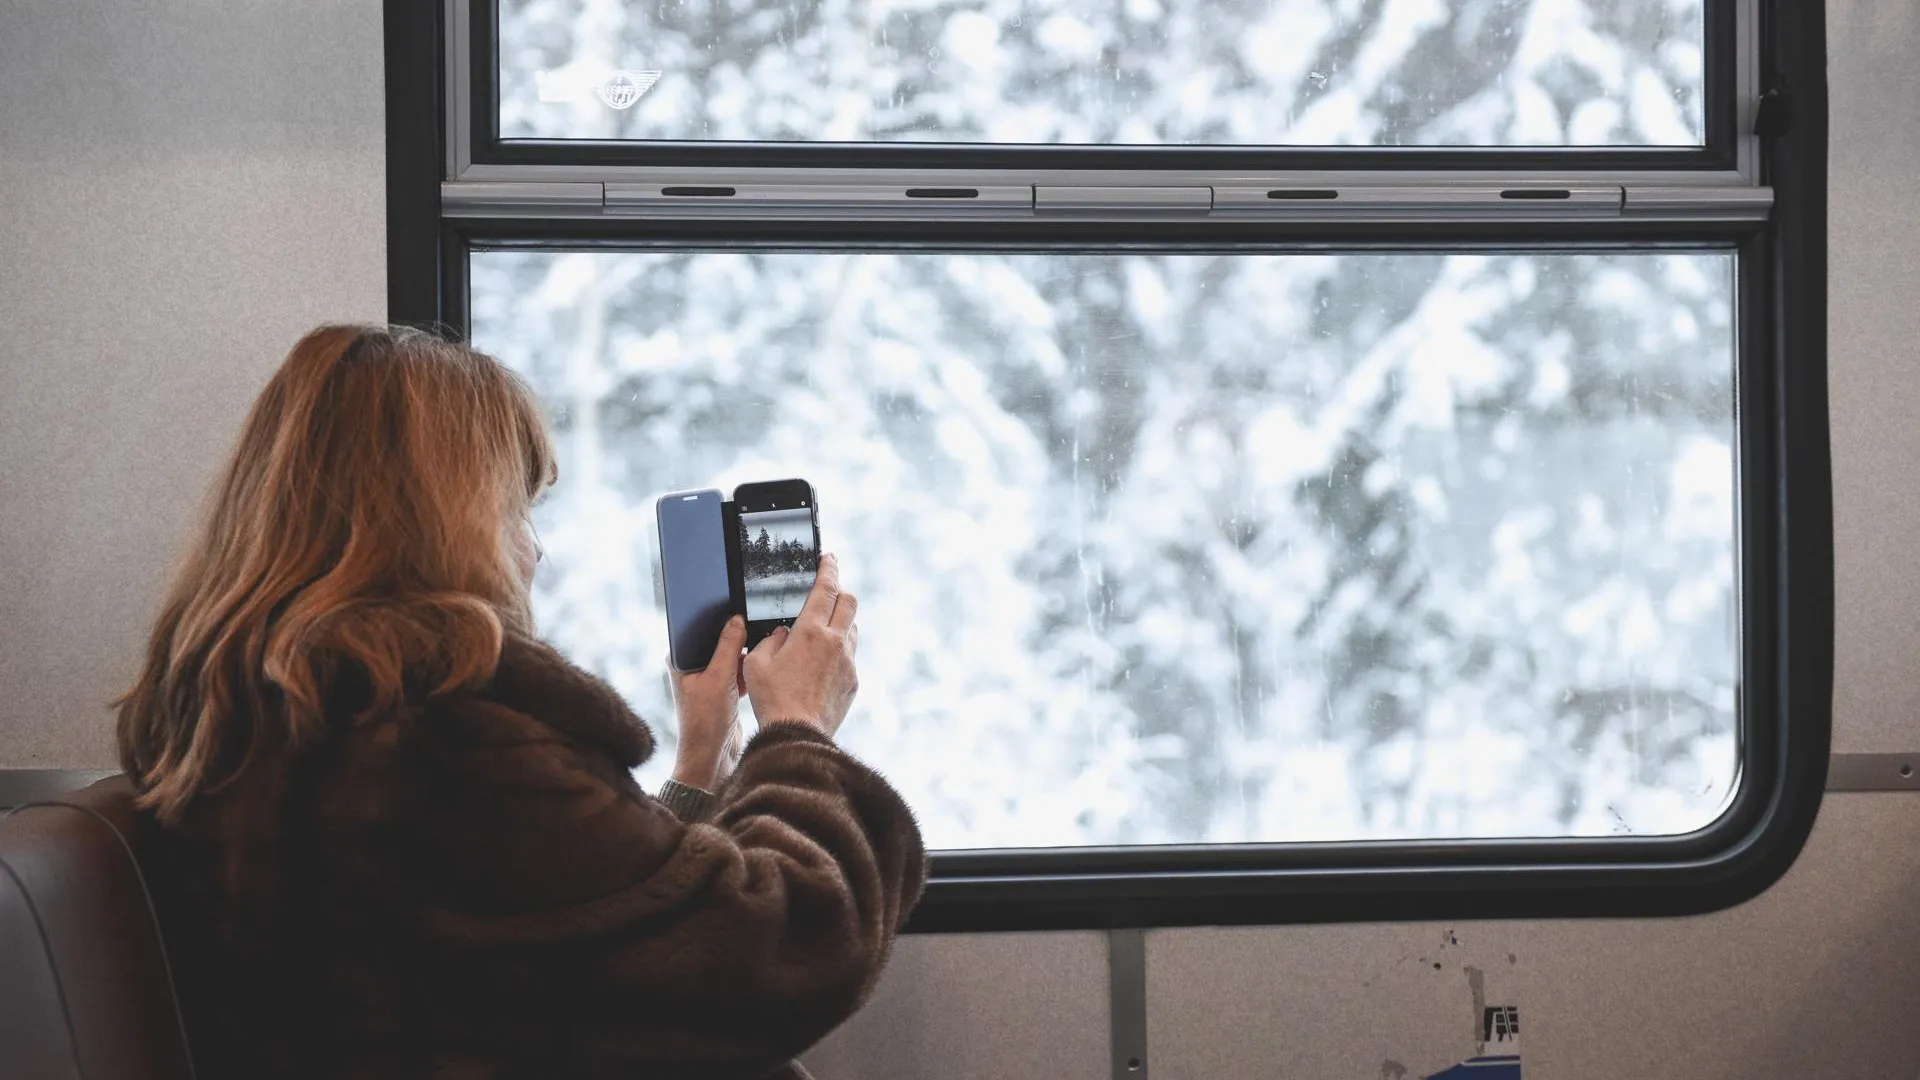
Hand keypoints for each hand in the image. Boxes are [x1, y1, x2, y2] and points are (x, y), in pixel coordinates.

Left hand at [669, 615, 747, 789]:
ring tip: (758, 653)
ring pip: (731, 654)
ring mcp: (708, 677)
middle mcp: (691, 666)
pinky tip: (758, 671)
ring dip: (744, 655)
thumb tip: (736, 619)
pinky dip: (748, 670)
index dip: (714, 616)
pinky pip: (739, 669)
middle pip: (717, 639)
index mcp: (680, 660)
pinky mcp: (723, 689)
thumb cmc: (705, 722)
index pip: (696, 627)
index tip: (733, 605)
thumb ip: (728, 646)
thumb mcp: (719, 678)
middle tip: (753, 630)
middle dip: (735, 636)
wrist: (713, 757)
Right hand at [743, 554, 858, 737]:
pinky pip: (850, 657)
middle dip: (840, 591)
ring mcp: (848, 662)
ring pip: (852, 629)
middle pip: (850, 601)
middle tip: (827, 591)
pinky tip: (822, 664)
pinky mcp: (853, 682)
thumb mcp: (757, 663)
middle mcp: (835, 642)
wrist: (797, 735)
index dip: (828, 568)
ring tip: (822, 630)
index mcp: (811, 631)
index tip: (829, 557)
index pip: (826, 588)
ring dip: (841, 622)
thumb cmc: (772, 698)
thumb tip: (782, 634)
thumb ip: (770, 640)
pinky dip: (839, 652)